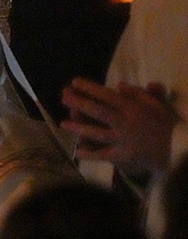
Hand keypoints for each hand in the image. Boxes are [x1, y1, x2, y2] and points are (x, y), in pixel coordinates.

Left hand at [61, 77, 178, 172]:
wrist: (180, 150)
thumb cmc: (168, 125)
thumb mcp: (158, 105)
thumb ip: (139, 94)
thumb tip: (119, 86)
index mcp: (133, 108)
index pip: (107, 95)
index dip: (89, 88)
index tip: (74, 81)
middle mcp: (125, 122)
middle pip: (97, 111)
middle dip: (79, 103)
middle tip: (64, 97)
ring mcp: (122, 140)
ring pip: (96, 133)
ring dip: (78, 127)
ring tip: (63, 123)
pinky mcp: (123, 156)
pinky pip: (103, 156)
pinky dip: (90, 155)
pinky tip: (76, 152)